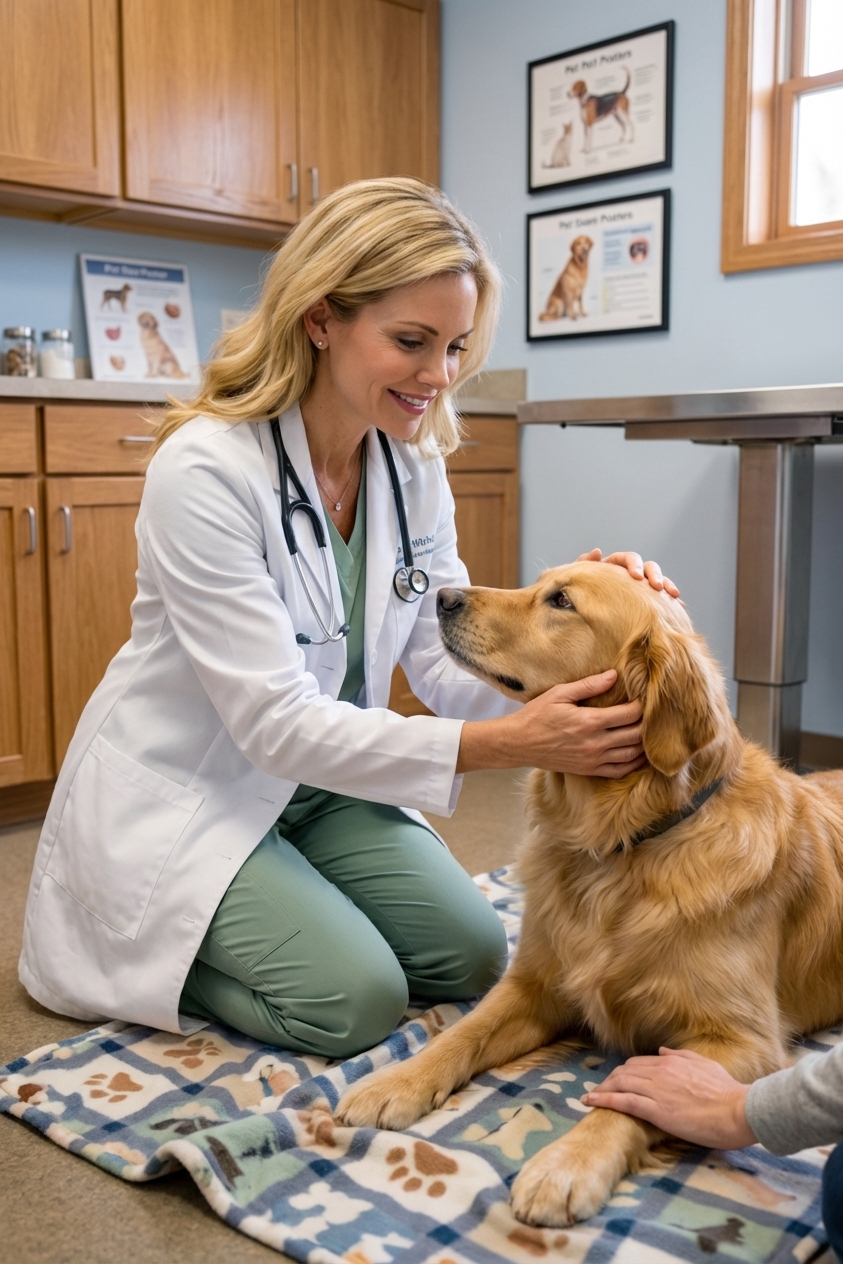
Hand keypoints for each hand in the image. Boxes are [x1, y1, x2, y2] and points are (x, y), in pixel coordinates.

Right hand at [457, 669, 644, 777]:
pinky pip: (620, 771)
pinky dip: (634, 763)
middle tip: (651, 715)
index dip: (641, 705)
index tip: (643, 698)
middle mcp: (595, 743)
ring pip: (632, 755)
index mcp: (589, 721)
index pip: (629, 714)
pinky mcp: (589, 770)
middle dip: (647, 724)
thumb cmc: (537, 715)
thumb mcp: (560, 694)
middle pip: (636, 735)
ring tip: (649, 733)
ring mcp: (593, 759)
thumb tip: (614, 676)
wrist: (518, 743)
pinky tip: (639, 755)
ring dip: (645, 744)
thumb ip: (589, 685)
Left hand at [578, 548, 679, 598]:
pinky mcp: (646, 598)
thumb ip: (585, 564)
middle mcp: (631, 572)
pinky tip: (679, 606)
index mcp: (617, 564)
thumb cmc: (581, 589)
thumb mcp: (581, 577)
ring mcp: (640, 585)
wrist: (583, 608)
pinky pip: (661, 597)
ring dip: (667, 585)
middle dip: (655, 575)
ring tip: (673, 595)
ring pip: (658, 580)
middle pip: (649, 567)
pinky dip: (670, 600)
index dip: (635, 565)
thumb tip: (597, 552)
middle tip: (657, 587)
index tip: (636, 576)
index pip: (630, 558)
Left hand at [581, 1048, 756, 1148]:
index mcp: (672, 1061)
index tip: (616, 1079)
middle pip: (625, 1072)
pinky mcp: (656, 1110)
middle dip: (610, 1080)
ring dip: (603, 1089)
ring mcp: (657, 1090)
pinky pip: (624, 1101)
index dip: (625, 1071)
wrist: (738, 1111)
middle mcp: (660, 1071)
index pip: (639, 1063)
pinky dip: (604, 1099)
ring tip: (591, 1095)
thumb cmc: (728, 1091)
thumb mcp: (705, 1064)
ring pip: (620, 1084)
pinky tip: (591, 1101)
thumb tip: (662, 1050)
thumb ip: (682, 1056)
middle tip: (599, 1088)